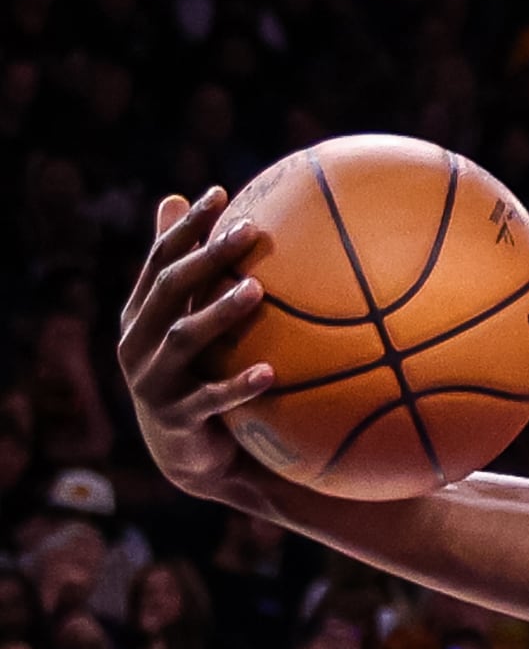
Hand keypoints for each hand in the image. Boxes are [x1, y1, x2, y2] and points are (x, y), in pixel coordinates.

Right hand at [119, 191, 274, 501]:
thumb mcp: (189, 327)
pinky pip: (210, 399)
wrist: (188, 456)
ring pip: (183, 337)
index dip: (186, 227)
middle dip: (206, 256)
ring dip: (219, 311)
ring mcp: (151, 380)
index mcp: (140, 314)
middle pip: (169, 288)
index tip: (219, 193)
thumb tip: (185, 202)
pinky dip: (238, 386)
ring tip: (256, 289)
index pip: (160, 259)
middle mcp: (136, 342)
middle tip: (248, 231)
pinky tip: (271, 372)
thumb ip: (189, 276)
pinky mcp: (175, 418)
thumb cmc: (196, 377)